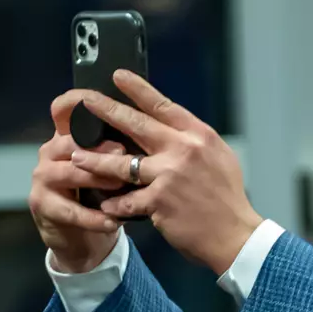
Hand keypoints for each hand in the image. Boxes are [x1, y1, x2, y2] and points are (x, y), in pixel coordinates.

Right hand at [27, 93, 130, 272]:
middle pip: (72, 141)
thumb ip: (120, 147)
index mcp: (69, 136)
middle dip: (99, 146)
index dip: (77, 101)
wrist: (81, 237)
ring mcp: (43, 176)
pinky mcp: (42, 204)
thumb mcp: (112, 167)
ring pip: (70, 172)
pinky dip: (94, 217)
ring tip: (121, 184)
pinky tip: (112, 221)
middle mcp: (52, 150)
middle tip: (124, 152)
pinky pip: (69, 210)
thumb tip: (151, 127)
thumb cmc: (101, 195)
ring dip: (97, 178)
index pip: (65, 110)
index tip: (98, 96)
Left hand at [61, 71, 261, 273]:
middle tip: (85, 101)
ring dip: (95, 160)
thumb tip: (169, 130)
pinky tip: (106, 205)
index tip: (118, 76)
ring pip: (121, 163)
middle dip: (105, 110)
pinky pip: (127, 200)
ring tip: (76, 157)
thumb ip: (193, 143)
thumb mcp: (218, 158)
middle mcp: (184, 150)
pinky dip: (115, 204)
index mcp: (199, 136)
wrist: (236, 235)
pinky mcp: (159, 202)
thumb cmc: (228, 199)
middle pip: (136, 124)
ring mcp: (170, 175)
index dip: (138, 89)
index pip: (163, 106)